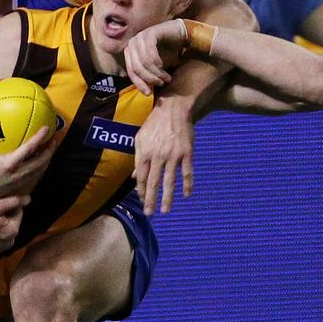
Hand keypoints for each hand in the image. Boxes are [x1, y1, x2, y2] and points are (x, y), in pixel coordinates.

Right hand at [0, 115, 56, 204]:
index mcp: (9, 164)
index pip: (30, 149)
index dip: (39, 138)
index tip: (46, 129)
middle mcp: (17, 174)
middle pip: (41, 162)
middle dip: (50, 151)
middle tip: (54, 140)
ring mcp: (18, 182)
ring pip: (39, 171)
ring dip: (46, 160)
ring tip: (50, 150)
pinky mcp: (16, 187)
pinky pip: (33, 177)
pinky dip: (39, 168)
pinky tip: (39, 163)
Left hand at [124, 20, 186, 93]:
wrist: (180, 35)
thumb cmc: (167, 52)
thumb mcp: (155, 68)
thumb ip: (147, 76)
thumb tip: (146, 92)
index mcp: (130, 52)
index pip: (130, 72)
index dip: (139, 84)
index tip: (149, 93)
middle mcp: (132, 44)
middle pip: (135, 68)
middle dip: (149, 79)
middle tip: (161, 83)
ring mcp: (140, 37)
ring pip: (143, 62)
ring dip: (156, 73)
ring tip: (166, 78)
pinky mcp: (150, 33)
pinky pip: (150, 53)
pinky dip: (157, 63)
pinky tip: (163, 67)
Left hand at [133, 96, 193, 214]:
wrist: (173, 107)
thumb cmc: (154, 123)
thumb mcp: (140, 138)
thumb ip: (138, 158)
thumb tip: (135, 177)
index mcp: (145, 153)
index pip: (142, 177)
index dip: (142, 191)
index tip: (142, 202)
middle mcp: (158, 155)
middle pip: (154, 182)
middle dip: (151, 200)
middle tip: (150, 214)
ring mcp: (173, 155)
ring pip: (170, 181)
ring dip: (167, 197)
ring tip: (165, 210)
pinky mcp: (187, 152)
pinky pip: (187, 171)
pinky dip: (187, 184)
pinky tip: (186, 195)